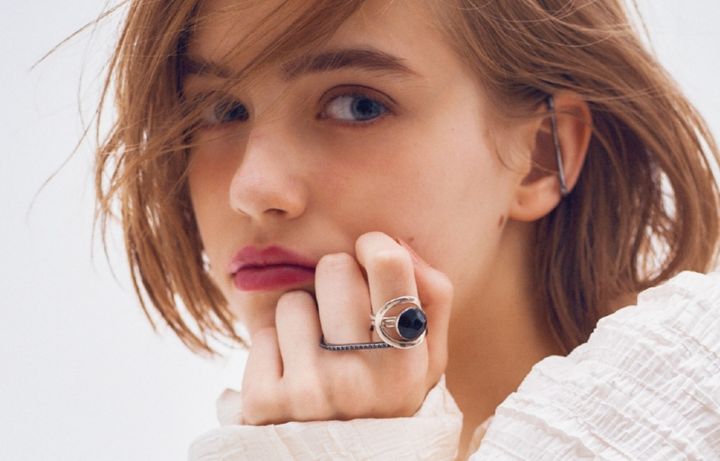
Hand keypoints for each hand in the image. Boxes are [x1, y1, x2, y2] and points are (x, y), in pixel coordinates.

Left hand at [239, 231, 453, 424]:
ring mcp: (309, 390)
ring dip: (303, 320)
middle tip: (343, 318)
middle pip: (333, 267)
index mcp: (405, 360)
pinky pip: (261, 335)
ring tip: (318, 355)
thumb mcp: (428, 360)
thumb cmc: (388, 398)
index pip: (388, 263)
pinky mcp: (265, 403)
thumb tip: (395, 242)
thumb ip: (432, 298)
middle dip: (336, 283)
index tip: (369, 256)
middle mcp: (358, 375)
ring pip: (292, 300)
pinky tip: (293, 378)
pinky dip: (275, 351)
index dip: (375, 246)